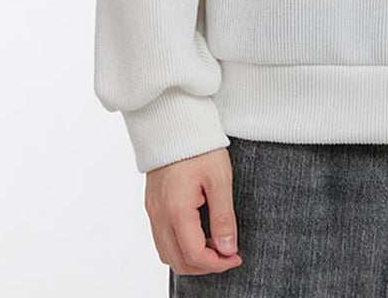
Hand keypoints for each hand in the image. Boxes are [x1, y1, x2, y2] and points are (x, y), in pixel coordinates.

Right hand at [145, 146, 243, 274]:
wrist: (174, 120)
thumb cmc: (199, 145)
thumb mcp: (219, 178)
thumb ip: (223, 217)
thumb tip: (228, 249)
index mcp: (176, 209)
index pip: (194, 255)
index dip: (218, 264)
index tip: (236, 257)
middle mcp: (158, 214)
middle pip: (178, 261)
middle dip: (205, 266)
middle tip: (228, 254)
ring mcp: (151, 210)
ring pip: (166, 254)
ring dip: (190, 258)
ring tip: (215, 245)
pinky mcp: (151, 205)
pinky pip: (161, 239)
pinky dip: (179, 246)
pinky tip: (198, 234)